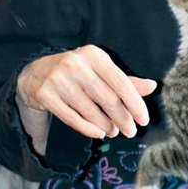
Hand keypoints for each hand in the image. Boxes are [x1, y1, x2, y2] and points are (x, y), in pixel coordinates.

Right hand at [17, 45, 156, 139]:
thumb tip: (152, 86)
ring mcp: (59, 79)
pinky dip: (88, 129)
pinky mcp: (46, 95)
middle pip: (108, 99)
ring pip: (91, 111)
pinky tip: (98, 134)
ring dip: (106, 125)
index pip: (121, 82)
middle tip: (130, 131)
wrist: (35, 73)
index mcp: (94, 55)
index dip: (135, 104)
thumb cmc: (76, 73)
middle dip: (123, 118)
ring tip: (113, 131)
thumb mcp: (99, 70)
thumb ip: (125, 80)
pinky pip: (72, 118)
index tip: (144, 120)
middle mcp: (76, 64)